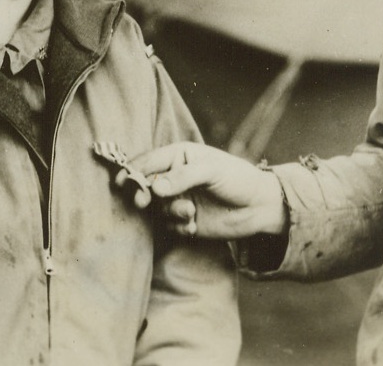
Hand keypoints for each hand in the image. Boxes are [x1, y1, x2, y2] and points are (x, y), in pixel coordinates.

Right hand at [120, 143, 286, 239]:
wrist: (259, 207)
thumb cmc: (238, 179)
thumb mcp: (212, 171)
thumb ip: (183, 177)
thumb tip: (155, 187)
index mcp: (179, 156)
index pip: (150, 161)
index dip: (134, 171)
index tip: (123, 181)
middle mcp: (175, 177)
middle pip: (146, 185)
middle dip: (143, 194)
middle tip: (142, 201)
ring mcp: (179, 199)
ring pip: (158, 208)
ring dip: (170, 212)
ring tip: (190, 212)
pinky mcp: (184, 220)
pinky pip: (169, 226)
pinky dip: (179, 227)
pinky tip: (195, 225)